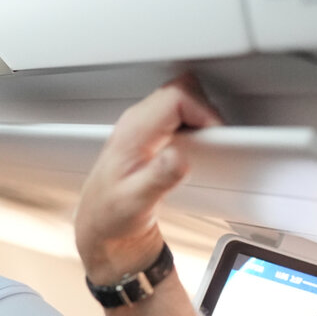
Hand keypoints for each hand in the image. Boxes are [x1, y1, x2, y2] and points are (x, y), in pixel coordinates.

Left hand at [74, 74, 221, 281]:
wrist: (102, 225)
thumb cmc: (111, 214)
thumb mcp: (136, 202)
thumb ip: (159, 178)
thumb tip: (178, 158)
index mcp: (133, 131)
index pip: (177, 97)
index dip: (203, 111)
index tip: (215, 136)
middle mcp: (136, 122)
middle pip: (182, 90)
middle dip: (205, 110)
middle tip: (214, 140)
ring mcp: (142, 126)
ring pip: (181, 98)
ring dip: (200, 116)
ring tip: (207, 144)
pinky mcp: (150, 134)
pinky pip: (179, 114)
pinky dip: (194, 124)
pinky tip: (196, 148)